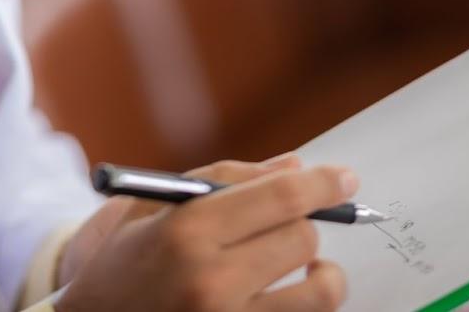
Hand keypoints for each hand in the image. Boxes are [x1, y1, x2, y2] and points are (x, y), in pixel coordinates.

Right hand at [56, 157, 353, 311]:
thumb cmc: (122, 264)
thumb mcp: (156, 206)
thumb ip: (226, 180)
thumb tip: (297, 169)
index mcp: (186, 233)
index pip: (282, 199)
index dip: (325, 184)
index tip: (346, 178)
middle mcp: (210, 284)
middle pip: (303, 241)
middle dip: (304, 225)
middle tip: (289, 225)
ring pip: (319, 293)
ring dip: (319, 274)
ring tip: (304, 268)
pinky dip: (301, 308)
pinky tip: (284, 296)